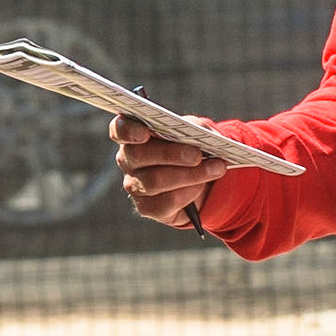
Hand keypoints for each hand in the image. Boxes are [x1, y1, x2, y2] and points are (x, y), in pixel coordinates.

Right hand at [109, 112, 225, 229]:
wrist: (202, 181)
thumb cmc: (192, 147)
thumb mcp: (194, 132)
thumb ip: (193, 127)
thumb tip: (199, 132)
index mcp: (134, 134)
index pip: (119, 130)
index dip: (127, 131)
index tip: (144, 132)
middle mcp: (128, 159)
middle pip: (138, 155)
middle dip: (171, 154)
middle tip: (197, 155)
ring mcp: (134, 185)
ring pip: (155, 180)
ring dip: (190, 175)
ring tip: (215, 169)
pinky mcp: (146, 207)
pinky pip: (165, 202)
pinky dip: (187, 194)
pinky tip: (200, 187)